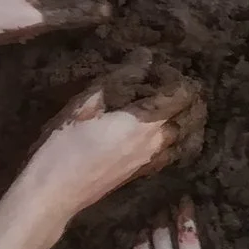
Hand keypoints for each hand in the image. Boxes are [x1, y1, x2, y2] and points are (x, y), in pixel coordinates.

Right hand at [24, 62, 206, 217]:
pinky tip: (162, 132)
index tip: (155, 70)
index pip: (184, 94)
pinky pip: (175, 153)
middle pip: (193, 117)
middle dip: (189, 97)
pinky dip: (179, 139)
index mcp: (146, 123)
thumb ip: (121, 78)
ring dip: (187, 119)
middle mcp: (158, 143)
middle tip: (167, 84)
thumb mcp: (88, 103)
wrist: (55, 192)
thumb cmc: (65, 144)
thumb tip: (145, 56)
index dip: (175, 76)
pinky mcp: (143, 173)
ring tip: (171, 106)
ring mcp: (153, 161)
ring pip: (187, 138)